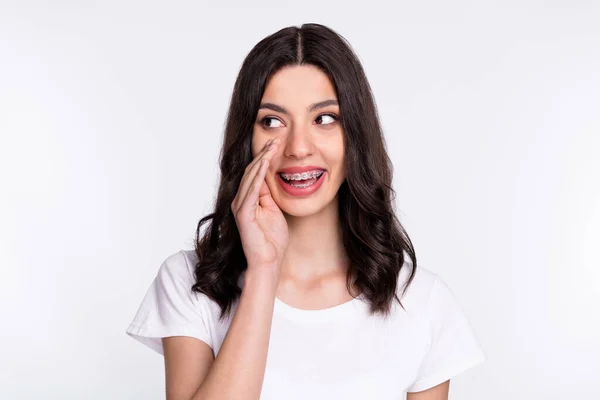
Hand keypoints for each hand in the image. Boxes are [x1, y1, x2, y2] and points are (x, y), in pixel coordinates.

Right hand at [231, 138, 288, 276]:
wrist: (268, 261)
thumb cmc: (272, 240)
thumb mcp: (274, 211)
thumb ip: (269, 195)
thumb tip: (271, 178)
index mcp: (247, 199)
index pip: (255, 173)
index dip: (265, 157)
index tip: (277, 144)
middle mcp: (240, 200)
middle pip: (251, 171)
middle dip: (264, 154)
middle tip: (276, 139)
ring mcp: (240, 206)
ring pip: (250, 177)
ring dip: (262, 160)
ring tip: (273, 145)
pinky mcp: (243, 214)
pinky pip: (251, 190)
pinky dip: (259, 175)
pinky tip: (266, 163)